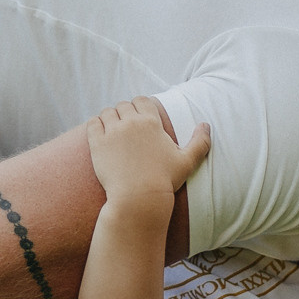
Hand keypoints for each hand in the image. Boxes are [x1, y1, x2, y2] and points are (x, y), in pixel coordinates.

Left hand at [85, 97, 210, 203]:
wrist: (139, 199)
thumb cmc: (164, 182)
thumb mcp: (187, 162)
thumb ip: (200, 142)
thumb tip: (206, 124)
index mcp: (151, 122)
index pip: (142, 100)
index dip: (140, 107)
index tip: (140, 118)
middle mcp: (131, 122)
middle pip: (123, 105)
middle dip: (125, 114)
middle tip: (127, 130)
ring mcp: (112, 132)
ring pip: (107, 112)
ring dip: (110, 118)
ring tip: (113, 132)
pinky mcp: (97, 144)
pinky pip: (93, 123)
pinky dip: (95, 125)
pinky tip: (100, 135)